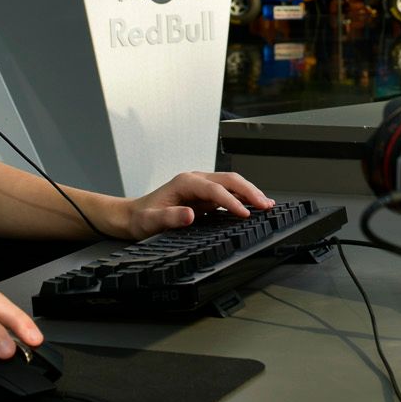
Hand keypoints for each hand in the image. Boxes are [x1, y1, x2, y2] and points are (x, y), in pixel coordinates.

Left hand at [121, 170, 274, 238]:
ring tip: (267, 205)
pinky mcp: (204, 195)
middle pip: (229, 180)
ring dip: (250, 192)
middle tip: (265, 206)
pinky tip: (254, 205)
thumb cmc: (141, 218)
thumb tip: (190, 214)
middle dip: (249, 191)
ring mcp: (201, 186)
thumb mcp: (151, 222)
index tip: (245, 213)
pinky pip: (228, 192)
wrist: (133, 217)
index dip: (232, 201)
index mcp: (185, 182)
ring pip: (232, 183)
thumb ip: (170, 218)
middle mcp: (195, 180)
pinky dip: (243, 197)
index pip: (215, 189)